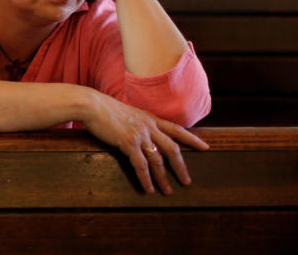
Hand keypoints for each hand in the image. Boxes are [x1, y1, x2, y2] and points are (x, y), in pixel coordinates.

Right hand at [82, 90, 208, 194]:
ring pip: (158, 160)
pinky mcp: (128, 143)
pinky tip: (149, 188)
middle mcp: (149, 126)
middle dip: (181, 167)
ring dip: (163, 178)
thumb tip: (138, 131)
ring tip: (167, 191)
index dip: (192, 139)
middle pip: (172, 148)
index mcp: (150, 118)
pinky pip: (141, 165)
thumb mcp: (127, 112)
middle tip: (187, 181)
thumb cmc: (104, 108)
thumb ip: (137, 121)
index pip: (177, 129)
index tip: (205, 147)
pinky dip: (146, 179)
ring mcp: (140, 134)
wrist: (92, 104)